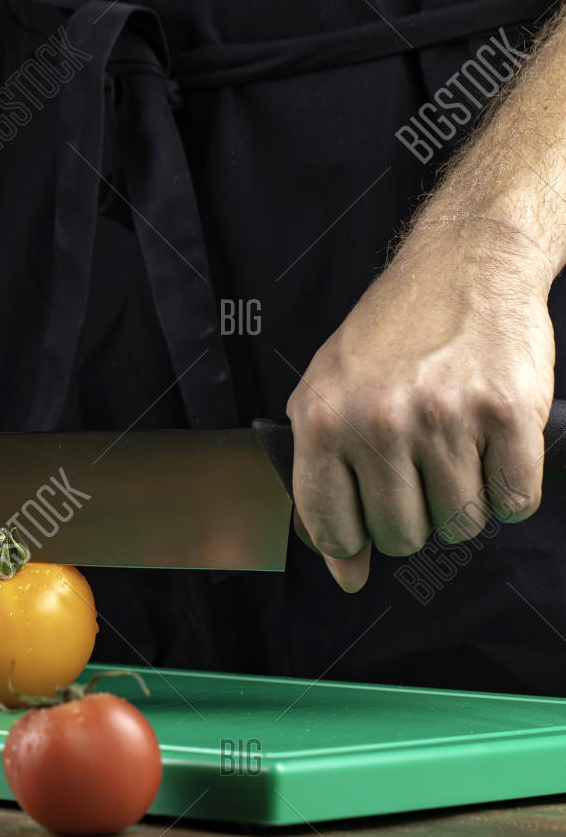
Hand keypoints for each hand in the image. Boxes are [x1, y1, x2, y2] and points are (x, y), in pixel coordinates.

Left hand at [286, 220, 555, 590]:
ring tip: (457, 447)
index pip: (332, 529)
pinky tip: (495, 447)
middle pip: (401, 536)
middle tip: (421, 469)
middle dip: (414, 516)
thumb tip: (345, 572)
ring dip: (464, 499)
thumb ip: (323, 482)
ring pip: (460, 523)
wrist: (465, 264)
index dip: (353, 542)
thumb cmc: (391, 334)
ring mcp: (445, 418)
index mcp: (323, 419)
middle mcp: (379, 421)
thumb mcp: (328, 394)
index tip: (367, 529)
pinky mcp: (507, 413)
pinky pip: (514, 501)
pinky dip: (510, 487)